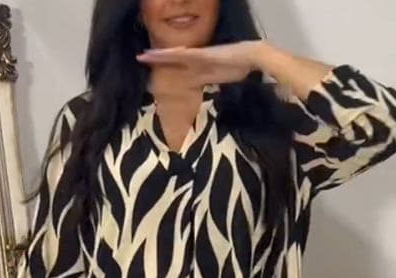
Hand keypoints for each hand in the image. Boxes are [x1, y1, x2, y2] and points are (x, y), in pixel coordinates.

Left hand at [137, 41, 269, 84]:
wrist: (253, 57)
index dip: (168, 66)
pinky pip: (184, 55)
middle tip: (141, 57)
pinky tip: (159, 55)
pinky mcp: (203, 55)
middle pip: (174, 60)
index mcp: (203, 67)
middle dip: (159, 59)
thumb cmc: (243, 69)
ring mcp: (200, 56)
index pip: (181, 67)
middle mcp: (199, 60)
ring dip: (160, 56)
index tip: (156, 67)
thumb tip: (214, 105)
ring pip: (175, 56)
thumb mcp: (225, 82)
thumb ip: (216, 89)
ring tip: (144, 55)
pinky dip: (171, 55)